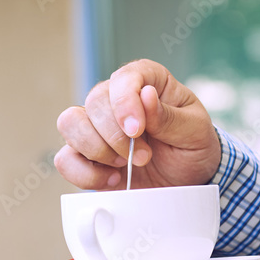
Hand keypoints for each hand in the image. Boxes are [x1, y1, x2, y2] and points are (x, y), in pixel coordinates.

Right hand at [55, 59, 220, 189]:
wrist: (187, 181)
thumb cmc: (193, 147)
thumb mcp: (195, 131)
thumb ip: (170, 116)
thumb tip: (145, 95)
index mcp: (146, 81)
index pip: (124, 78)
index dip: (125, 102)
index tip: (137, 130)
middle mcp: (116, 98)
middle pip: (94, 102)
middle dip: (117, 136)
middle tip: (144, 156)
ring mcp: (97, 126)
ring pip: (70, 123)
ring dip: (97, 149)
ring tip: (124, 165)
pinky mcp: (86, 156)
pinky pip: (65, 159)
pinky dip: (85, 173)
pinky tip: (112, 178)